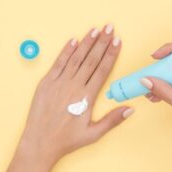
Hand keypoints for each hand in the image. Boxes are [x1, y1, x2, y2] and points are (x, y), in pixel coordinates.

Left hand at [19, 25, 133, 163]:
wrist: (40, 143)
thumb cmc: (67, 140)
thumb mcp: (94, 134)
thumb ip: (112, 120)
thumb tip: (131, 109)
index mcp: (86, 97)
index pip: (102, 70)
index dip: (111, 55)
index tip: (117, 42)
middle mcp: (73, 86)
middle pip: (91, 60)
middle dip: (102, 43)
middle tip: (110, 29)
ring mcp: (58, 83)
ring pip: (75, 58)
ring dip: (86, 43)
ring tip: (95, 30)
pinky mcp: (45, 83)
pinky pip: (58, 63)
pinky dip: (66, 51)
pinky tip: (73, 41)